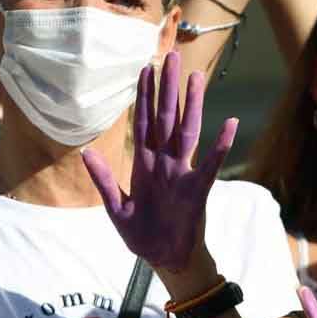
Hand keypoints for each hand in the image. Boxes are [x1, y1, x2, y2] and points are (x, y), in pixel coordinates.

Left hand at [82, 51, 235, 275]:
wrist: (166, 260)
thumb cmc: (143, 236)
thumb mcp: (117, 209)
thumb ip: (104, 180)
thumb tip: (87, 152)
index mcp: (144, 165)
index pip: (144, 122)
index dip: (144, 97)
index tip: (144, 68)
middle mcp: (164, 163)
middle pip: (167, 118)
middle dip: (168, 88)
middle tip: (172, 56)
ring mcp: (182, 174)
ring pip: (187, 131)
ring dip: (192, 105)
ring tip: (195, 78)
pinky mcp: (197, 191)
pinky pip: (210, 164)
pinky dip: (220, 145)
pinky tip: (230, 124)